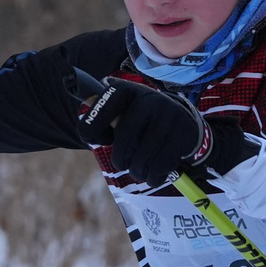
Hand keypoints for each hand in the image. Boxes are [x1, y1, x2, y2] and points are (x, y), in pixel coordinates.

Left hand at [70, 69, 255, 190]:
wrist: (182, 119)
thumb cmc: (140, 119)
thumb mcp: (119, 109)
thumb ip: (99, 111)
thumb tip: (81, 107)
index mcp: (125, 91)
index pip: (97, 116)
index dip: (93, 133)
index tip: (104, 138)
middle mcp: (148, 99)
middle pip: (123, 144)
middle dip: (120, 160)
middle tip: (124, 162)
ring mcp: (168, 116)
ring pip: (141, 160)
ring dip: (137, 171)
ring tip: (139, 168)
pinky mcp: (184, 134)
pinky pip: (160, 168)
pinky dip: (153, 176)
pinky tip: (153, 171)